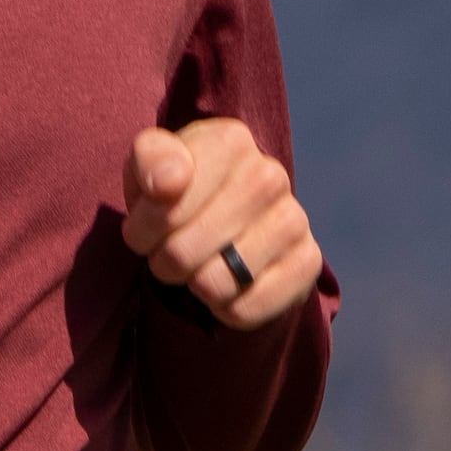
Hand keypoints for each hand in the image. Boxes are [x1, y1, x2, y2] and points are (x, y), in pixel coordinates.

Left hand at [123, 118, 321, 331]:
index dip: (142, 224)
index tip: (143, 226)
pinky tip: (225, 290)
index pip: (167, 196)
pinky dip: (224, 309)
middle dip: (163, 260)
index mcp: (230, 141)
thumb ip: (149, 159)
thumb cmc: (177, 192)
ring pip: (215, 283)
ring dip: (193, 286)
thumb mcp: (148, 166)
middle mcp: (270, 175)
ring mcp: (295, 219)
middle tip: (166, 254)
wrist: (226, 224)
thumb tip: (170, 182)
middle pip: (184, 249)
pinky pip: (247, 309)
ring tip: (196, 269)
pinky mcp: (308, 262)